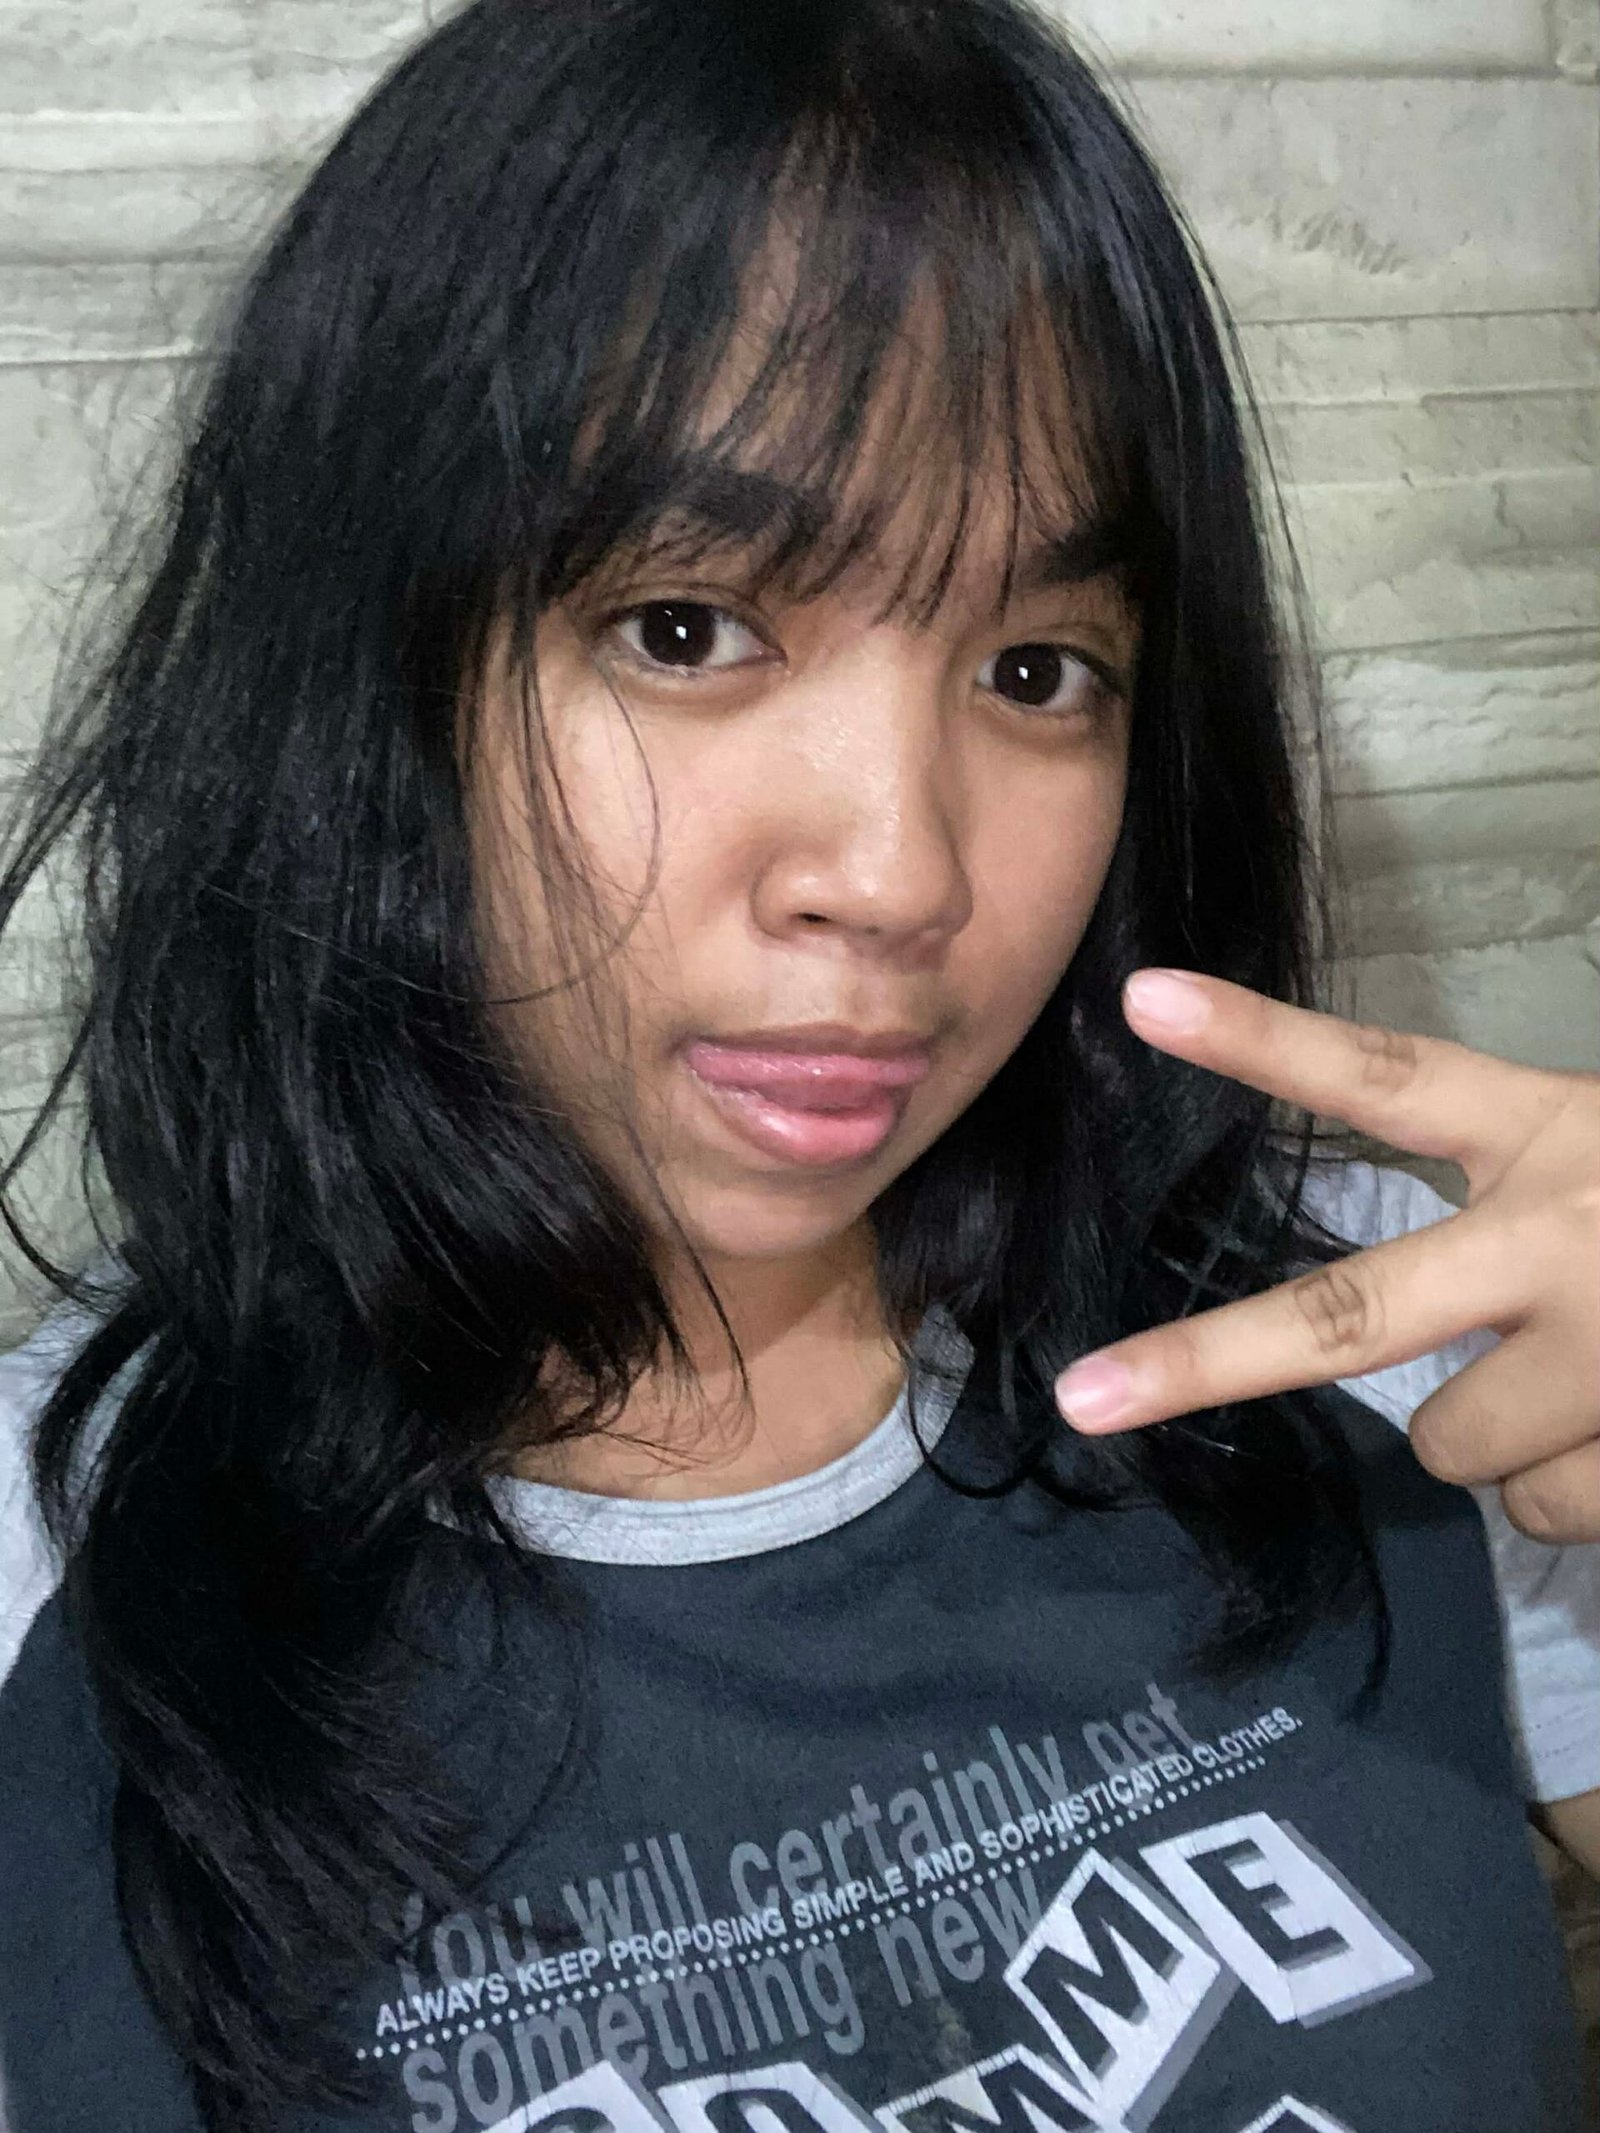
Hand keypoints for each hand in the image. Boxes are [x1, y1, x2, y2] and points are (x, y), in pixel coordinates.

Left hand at [1053, 970, 1599, 1543]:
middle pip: (1352, 1312)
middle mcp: (1571, 1236)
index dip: (1261, 1039)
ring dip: (1517, 1442)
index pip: (1387, 1077)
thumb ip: (1527, 1201)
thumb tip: (1439, 1337)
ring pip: (1469, 1456)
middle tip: (1087, 1400)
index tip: (1140, 997)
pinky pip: (1558, 1516)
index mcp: (1559, 1132)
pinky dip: (1592, 1492)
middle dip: (1205, 1360)